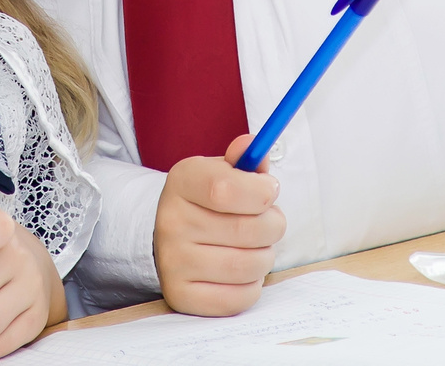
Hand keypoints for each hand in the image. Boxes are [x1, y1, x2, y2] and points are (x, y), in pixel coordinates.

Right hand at [153, 133, 283, 315]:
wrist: (173, 237)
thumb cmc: (209, 202)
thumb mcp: (223, 172)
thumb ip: (244, 160)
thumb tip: (253, 146)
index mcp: (181, 181)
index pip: (225, 189)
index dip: (261, 191)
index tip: (270, 191)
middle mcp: (170, 221)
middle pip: (246, 229)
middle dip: (273, 225)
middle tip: (270, 222)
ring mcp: (172, 261)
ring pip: (248, 265)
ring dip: (265, 257)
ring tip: (256, 247)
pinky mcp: (181, 295)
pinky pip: (240, 297)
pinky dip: (253, 285)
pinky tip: (242, 272)